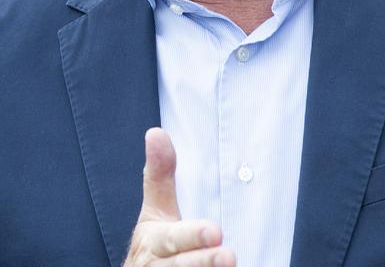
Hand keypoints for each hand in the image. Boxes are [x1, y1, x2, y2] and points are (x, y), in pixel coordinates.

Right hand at [124, 128, 235, 266]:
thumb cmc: (156, 247)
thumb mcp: (155, 211)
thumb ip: (159, 176)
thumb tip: (156, 132)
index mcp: (152, 243)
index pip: (171, 240)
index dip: (191, 237)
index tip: (215, 232)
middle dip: (203, 263)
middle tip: (229, 257)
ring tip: (232, 265)